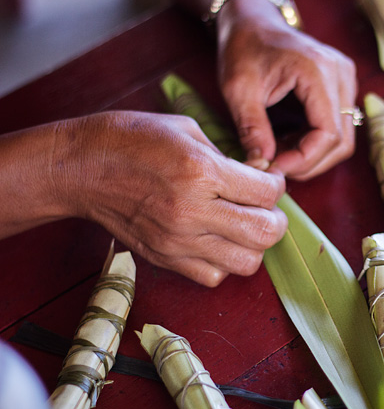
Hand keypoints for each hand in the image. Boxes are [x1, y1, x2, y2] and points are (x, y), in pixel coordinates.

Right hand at [53, 111, 287, 286]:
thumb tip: (261, 176)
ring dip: (254, 245)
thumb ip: (230, 158)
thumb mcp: (188, 131)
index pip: (267, 193)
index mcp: (201, 172)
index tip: (269, 180)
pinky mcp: (165, 259)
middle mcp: (193, 211)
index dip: (277, 185)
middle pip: (265, 233)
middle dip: (276, 219)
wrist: (81, 168)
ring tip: (243, 226)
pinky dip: (224, 262)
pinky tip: (217, 241)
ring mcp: (178, 241)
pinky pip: (213, 277)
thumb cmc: (132, 139)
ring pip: (246, 263)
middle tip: (266, 207)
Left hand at [216, 0, 357, 180]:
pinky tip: (289, 141)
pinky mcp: (342, 84)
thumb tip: (262, 166)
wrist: (253, 21)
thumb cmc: (243, 48)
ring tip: (280, 153)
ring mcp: (345, 78)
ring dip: (314, 155)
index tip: (274, 168)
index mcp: (317, 71)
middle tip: (276, 167)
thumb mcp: (238, 89)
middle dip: (310, 162)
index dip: (304, 160)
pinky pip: (339, 125)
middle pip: (342, 140)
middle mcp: (340, 73)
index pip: (328, 133)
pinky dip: (316, 142)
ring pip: (344, 137)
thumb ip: (252, 129)